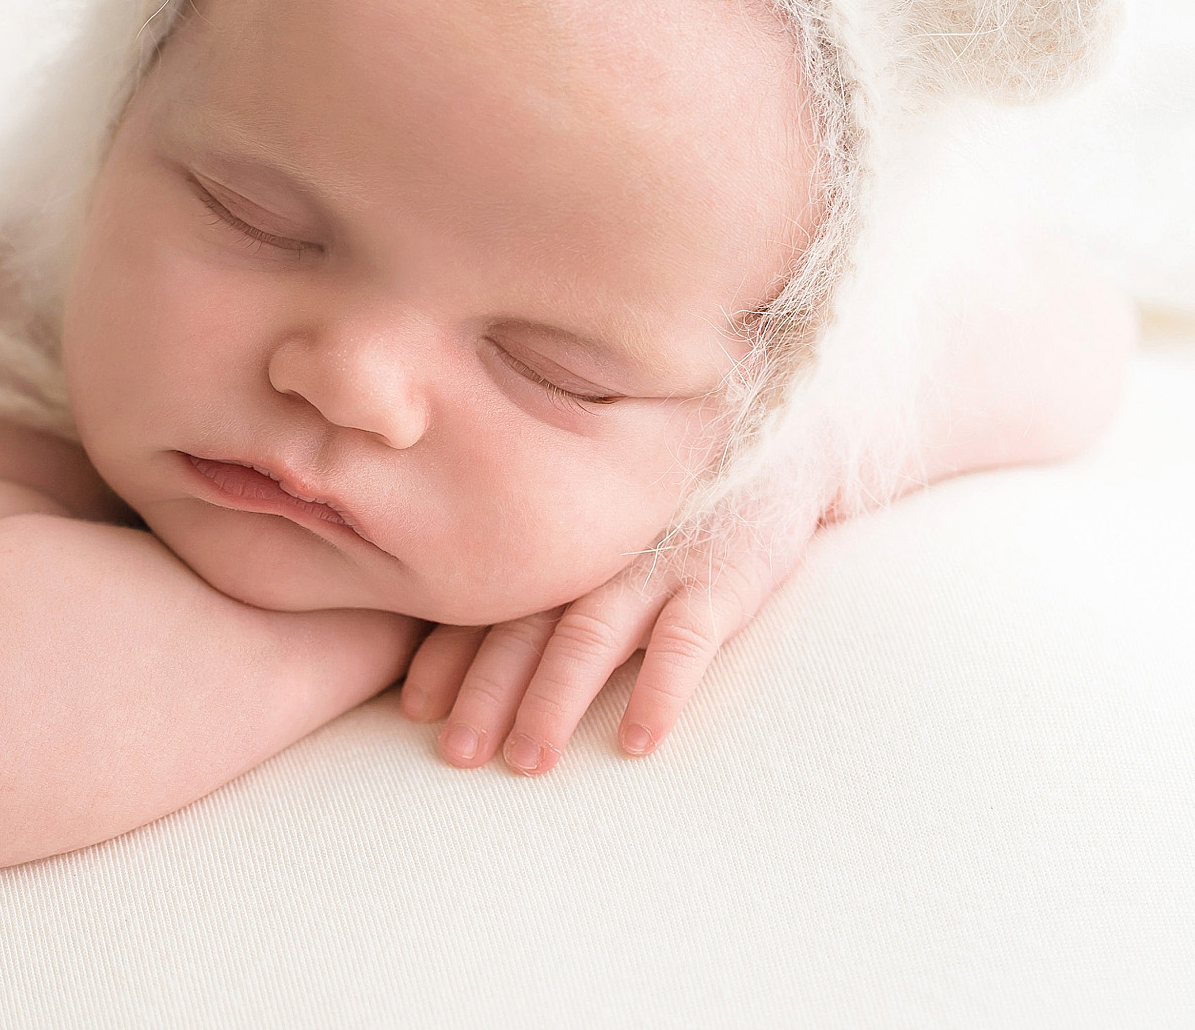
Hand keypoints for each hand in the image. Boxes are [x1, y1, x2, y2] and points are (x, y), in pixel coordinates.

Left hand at [399, 501, 821, 772]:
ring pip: (591, 636)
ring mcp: (657, 564)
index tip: (413, 708)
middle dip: (485, 692)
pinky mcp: (723, 577)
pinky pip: (688, 639)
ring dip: (555, 700)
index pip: (487, 604)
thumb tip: (465, 636)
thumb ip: (544, 566)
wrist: (781, 434)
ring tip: (529, 760)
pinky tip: (639, 741)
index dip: (447, 655)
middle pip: (524, 628)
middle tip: (456, 754)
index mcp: (558, 542)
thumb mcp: (601, 520)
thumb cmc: (673, 499)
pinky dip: (660, 689)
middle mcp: (595, 554)